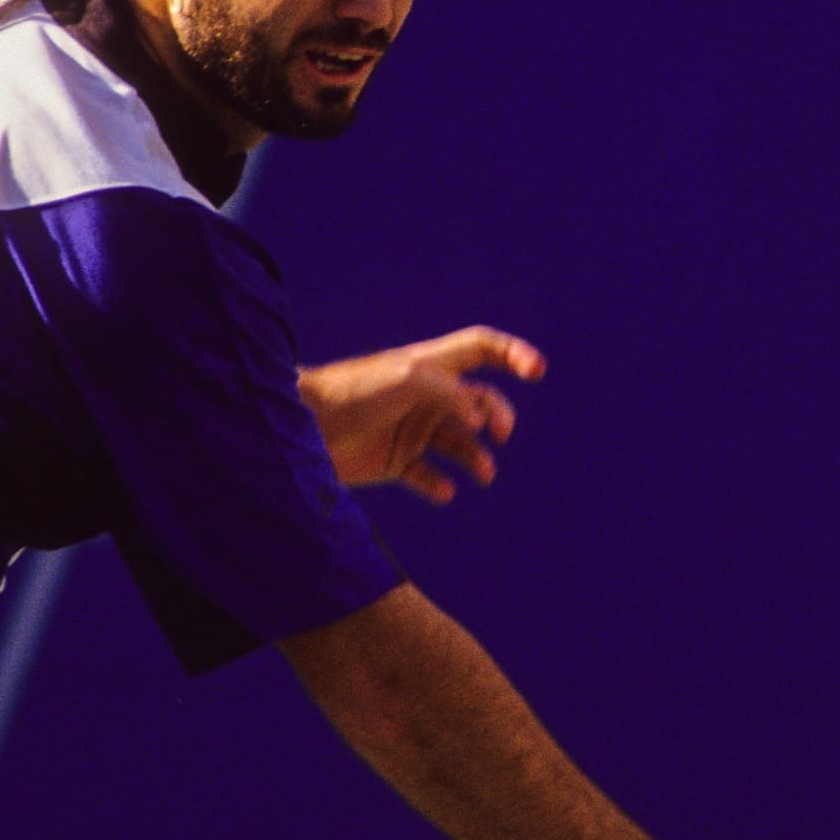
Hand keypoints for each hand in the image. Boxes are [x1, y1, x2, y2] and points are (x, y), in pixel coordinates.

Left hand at [296, 326, 545, 501]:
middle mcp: (426, 396)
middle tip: (498, 435)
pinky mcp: (394, 462)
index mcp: (431, 366)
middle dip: (498, 416)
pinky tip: (444, 490)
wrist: (301, 427)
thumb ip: (451, 392)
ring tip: (482, 473)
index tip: (538, 371)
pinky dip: (441, 485)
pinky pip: (429, 477)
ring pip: (461, 444)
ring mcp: (411, 429)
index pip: (481, 350)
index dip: (513, 354)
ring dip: (478, 458)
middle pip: (480, 402)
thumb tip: (480, 419)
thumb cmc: (353, 392)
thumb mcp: (409, 378)